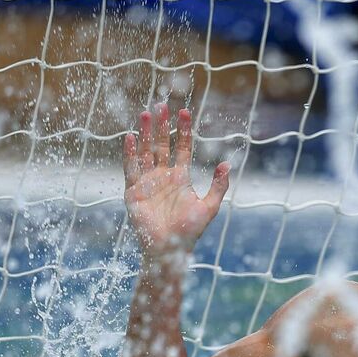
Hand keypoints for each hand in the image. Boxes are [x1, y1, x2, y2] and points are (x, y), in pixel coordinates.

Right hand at [124, 103, 229, 256]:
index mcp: (180, 178)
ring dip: (144, 134)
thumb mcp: (209, 207)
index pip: (181, 148)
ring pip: (145, 152)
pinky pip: (131, 169)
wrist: (168, 250)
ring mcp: (147, 183)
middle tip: (160, 106)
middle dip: (160, 126)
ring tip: (144, 114)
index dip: (182, 131)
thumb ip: (218, 186)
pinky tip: (130, 137)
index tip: (183, 113)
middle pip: (160, 145)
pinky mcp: (133, 192)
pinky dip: (129, 153)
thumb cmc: (189, 232)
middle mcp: (162, 177)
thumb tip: (228, 164)